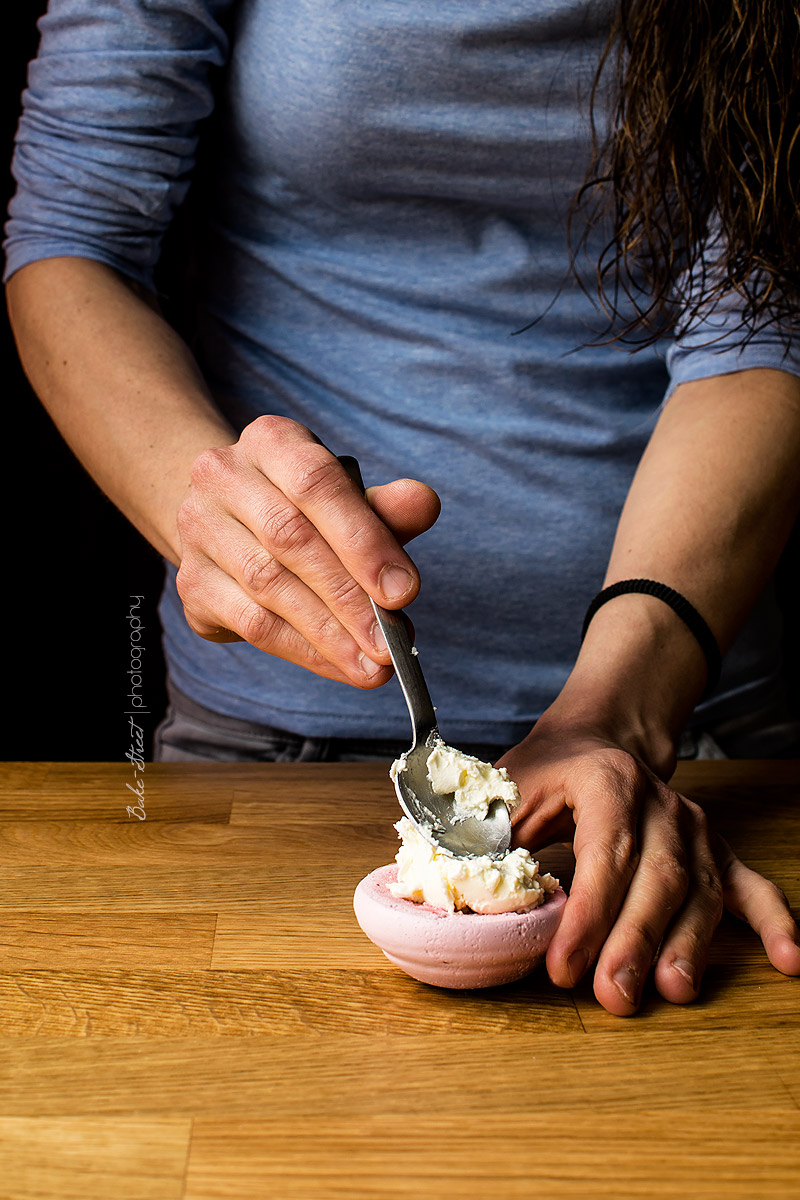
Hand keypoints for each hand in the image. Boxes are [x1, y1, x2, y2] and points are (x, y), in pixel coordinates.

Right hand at [175, 415, 439, 684]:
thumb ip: (387, 507)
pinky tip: (337, 664)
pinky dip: (302, 650)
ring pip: (268, 586)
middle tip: (391, 643)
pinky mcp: (192, 582)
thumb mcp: (350, 498)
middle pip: (289, 539)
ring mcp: (199, 529)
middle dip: (348, 599)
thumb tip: (424, 503)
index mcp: (271, 441)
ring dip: (328, 634)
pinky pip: (250, 622)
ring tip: (372, 664)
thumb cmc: (306, 509)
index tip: (403, 592)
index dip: (363, 540)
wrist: (231, 522)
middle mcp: (222, 476)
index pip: (316, 484)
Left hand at [499, 724, 799, 1015]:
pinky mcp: (713, 851)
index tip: (563, 966)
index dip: (586, 914)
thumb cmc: (548, 770)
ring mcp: (693, 828)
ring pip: (700, 890)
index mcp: (607, 781)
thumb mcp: (507, 789)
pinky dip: (773, 923)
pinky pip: (749, 887)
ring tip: (674, 991)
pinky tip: (790, 960)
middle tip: (614, 997)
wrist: (599, 735)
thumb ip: (487, 839)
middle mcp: (661, 804)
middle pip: (658, 877)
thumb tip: (460, 899)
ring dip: (688, 944)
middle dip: (635, 941)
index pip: (604, 854)